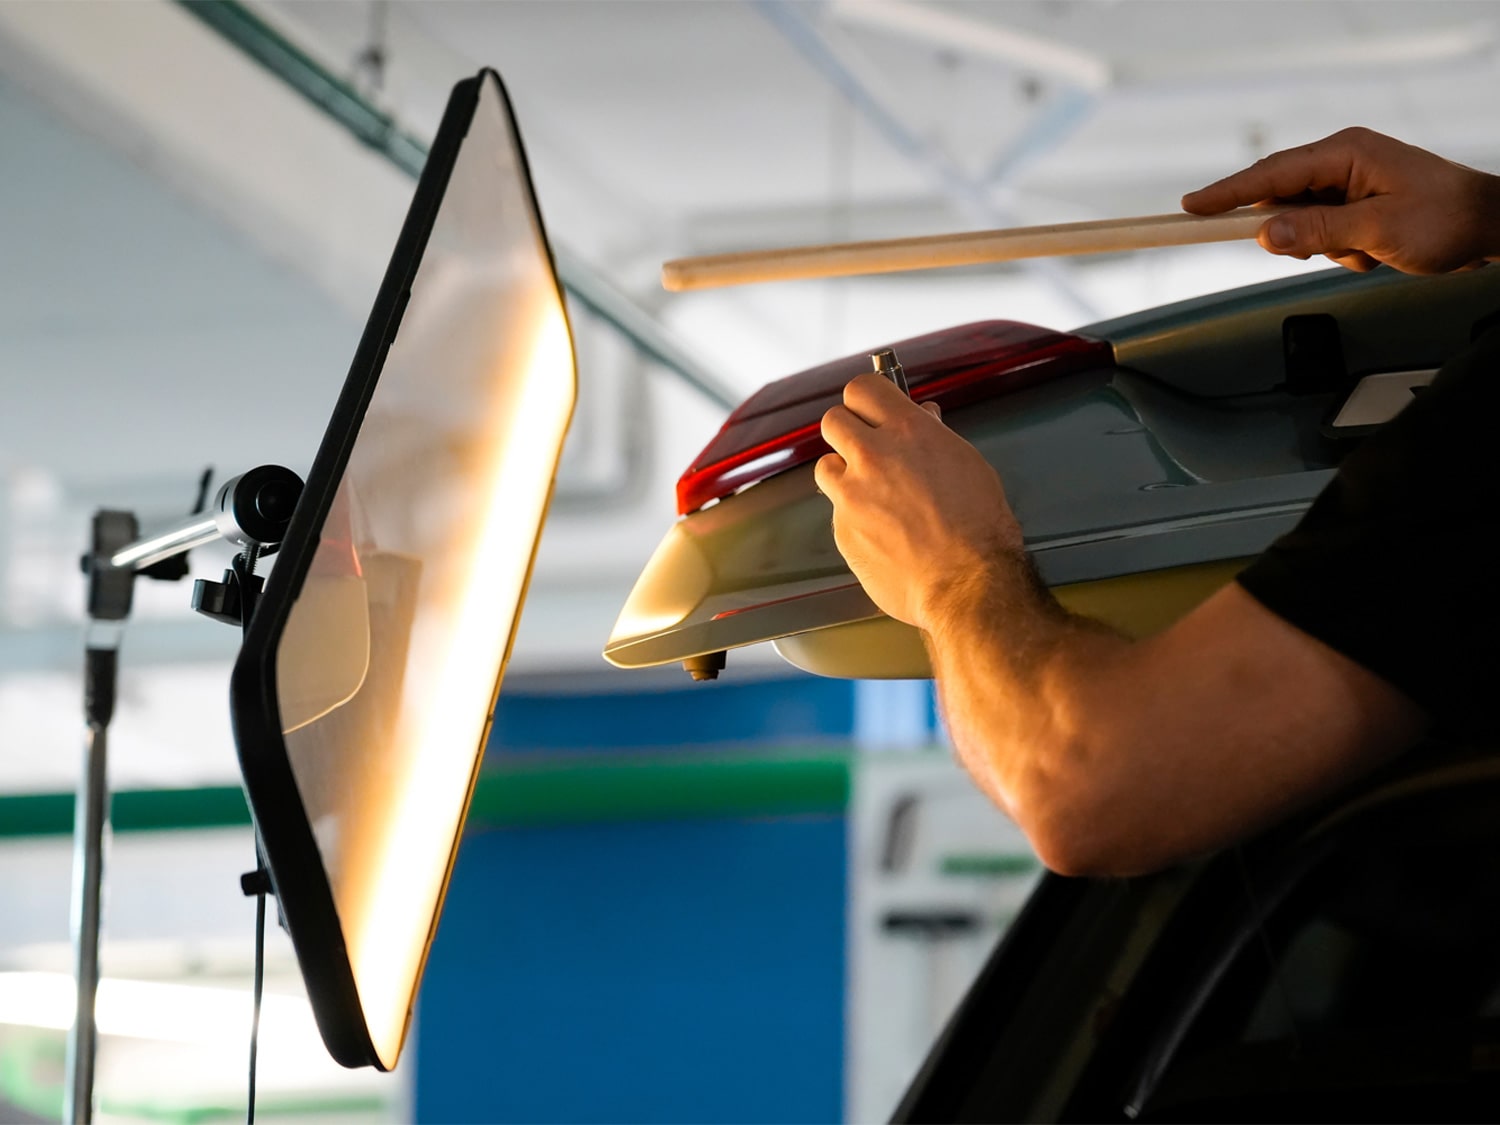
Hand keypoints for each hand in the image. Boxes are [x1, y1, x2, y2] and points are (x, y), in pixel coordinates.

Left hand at [815, 373, 1022, 630]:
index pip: (862, 389)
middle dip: (849, 431)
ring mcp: (851, 495)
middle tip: (866, 447)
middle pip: (832, 421)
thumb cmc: (979, 529)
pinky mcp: (841, 530)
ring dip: (843, 474)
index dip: (866, 399)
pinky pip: (837, 511)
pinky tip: (880, 529)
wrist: (967, 583)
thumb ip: (933, 436)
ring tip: (870, 491)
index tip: (870, 409)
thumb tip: (921, 419)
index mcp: (907, 431)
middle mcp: (873, 457)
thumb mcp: (967, 464)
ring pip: (825, 467)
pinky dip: (853, 516)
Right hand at [1182, 126, 1499, 273]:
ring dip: (1324, 247)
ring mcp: (1347, 183)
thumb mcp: (1377, 228)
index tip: (1189, 210)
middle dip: (1296, 234)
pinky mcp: (1353, 204)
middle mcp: (1341, 162)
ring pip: (1299, 223)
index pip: (1269, 175)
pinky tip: (1371, 252)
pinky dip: (1339, 251)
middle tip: (1331, 248)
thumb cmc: (1445, 217)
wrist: (1488, 227)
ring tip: (1366, 250)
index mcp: (1343, 153)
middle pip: (1279, 200)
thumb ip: (1317, 231)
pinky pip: (1321, 233)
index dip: (1225, 194)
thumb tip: (1266, 234)